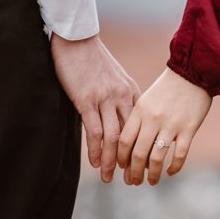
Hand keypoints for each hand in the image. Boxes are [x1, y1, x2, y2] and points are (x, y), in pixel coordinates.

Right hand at [50, 32, 140, 181]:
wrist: (76, 39)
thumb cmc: (91, 58)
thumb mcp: (113, 77)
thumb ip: (118, 96)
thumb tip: (117, 115)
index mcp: (131, 92)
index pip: (140, 126)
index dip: (142, 148)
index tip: (142, 165)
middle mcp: (122, 97)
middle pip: (131, 135)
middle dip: (131, 160)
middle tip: (131, 179)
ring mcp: (104, 99)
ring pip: (114, 137)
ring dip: (112, 161)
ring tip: (110, 178)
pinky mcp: (86, 100)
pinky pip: (94, 130)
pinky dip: (96, 149)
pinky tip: (96, 162)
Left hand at [118, 67, 210, 185]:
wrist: (192, 73)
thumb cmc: (166, 88)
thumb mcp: (145, 100)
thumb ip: (137, 120)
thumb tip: (128, 145)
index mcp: (139, 111)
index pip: (123, 140)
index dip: (121, 157)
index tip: (121, 167)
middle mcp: (153, 119)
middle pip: (137, 153)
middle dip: (133, 172)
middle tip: (133, 182)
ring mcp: (171, 125)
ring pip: (157, 157)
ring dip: (152, 174)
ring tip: (150, 182)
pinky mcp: (189, 128)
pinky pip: (179, 154)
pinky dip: (174, 167)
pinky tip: (170, 172)